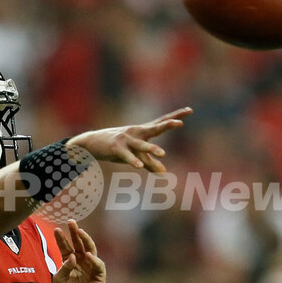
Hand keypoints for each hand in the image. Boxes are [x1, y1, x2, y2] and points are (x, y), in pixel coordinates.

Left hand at [53, 220, 106, 282]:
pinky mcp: (99, 273)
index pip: (65, 247)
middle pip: (78, 243)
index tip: (56, 229)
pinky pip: (97, 263)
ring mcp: (91, 265)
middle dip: (75, 232)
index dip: (61, 238)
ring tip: (80, 231)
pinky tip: (87, 255)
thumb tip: (72, 257)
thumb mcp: (60, 282)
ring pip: (90, 248)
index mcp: (69, 261)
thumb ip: (64, 268)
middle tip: (71, 222)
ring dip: (85, 239)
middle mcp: (80, 260)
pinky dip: (93, 259)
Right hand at [66, 107, 192, 171]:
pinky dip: (133, 160)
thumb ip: (150, 163)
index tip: (189, 110)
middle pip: (155, 128)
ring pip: (141, 145)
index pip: (162, 122)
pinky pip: (126, 155)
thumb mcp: (135, 155)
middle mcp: (137, 132)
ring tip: (162, 154)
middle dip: (166, 125)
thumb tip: (164, 173)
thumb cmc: (117, 148)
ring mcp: (126, 139)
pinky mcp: (116, 147)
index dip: (176, 116)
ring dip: (151, 149)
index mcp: (143, 131)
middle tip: (179, 123)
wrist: (92, 143)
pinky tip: (139, 166)